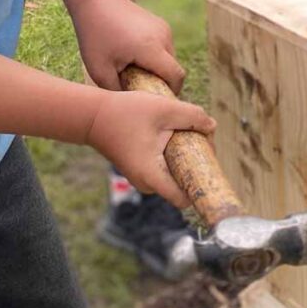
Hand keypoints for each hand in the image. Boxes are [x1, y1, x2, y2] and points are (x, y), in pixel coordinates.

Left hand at [70, 0, 183, 93]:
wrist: (96, 0)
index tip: (158, 102)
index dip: (172, 92)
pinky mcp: (161, 24)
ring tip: (135, 71)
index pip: (176, 76)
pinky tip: (135, 57)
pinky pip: (164, 47)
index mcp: (151, 48)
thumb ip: (118, 91)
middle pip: (173, 68)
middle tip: (140, 89)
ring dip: (158, 68)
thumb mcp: (99, 70)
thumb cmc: (95, 36)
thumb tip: (134, 105)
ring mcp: (164, 28)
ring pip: (169, 58)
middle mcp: (163, 37)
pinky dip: (155, 57)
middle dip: (161, 82)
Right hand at [86, 90, 215, 207]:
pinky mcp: (140, 169)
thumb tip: (213, 127)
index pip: (184, 198)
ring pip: (175, 174)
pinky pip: (166, 168)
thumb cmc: (126, 112)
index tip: (214, 171)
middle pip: (183, 184)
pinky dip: (175, 155)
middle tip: (202, 140)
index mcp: (151, 176)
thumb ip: (192, 116)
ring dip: (186, 157)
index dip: (201, 188)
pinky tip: (176, 134)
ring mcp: (142, 178)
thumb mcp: (164, 109)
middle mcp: (146, 183)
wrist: (92, 114)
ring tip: (189, 133)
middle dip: (197, 165)